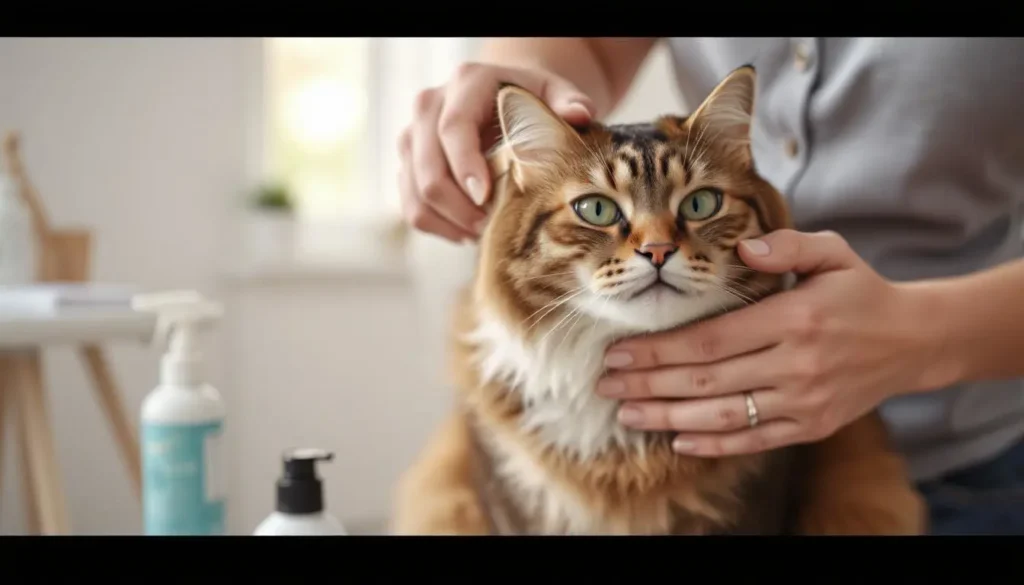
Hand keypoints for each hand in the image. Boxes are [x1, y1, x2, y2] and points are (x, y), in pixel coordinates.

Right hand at [397, 62, 595, 242]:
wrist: (501, 97)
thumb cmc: (530, 98)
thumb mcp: (554, 91)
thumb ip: (568, 100)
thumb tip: (581, 115)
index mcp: (466, 83)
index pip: (453, 128)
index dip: (466, 166)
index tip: (486, 197)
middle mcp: (430, 106)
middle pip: (429, 167)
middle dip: (459, 206)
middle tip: (492, 227)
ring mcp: (413, 136)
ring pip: (416, 192)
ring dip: (449, 221)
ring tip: (483, 233)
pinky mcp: (408, 163)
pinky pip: (412, 206)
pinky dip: (439, 226)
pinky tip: (468, 232)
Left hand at [596, 229, 945, 456]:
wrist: (913, 341)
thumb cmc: (861, 291)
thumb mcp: (832, 253)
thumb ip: (786, 247)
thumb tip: (741, 247)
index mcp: (795, 319)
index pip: (712, 339)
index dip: (661, 349)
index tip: (619, 351)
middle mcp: (797, 364)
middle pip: (707, 380)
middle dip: (649, 383)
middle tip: (606, 383)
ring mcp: (804, 400)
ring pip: (723, 414)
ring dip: (668, 417)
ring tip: (626, 413)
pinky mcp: (811, 425)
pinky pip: (754, 439)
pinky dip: (713, 443)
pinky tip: (677, 439)